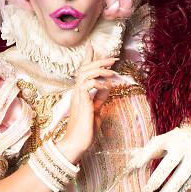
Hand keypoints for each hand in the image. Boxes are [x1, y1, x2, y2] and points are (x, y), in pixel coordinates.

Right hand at [56, 46, 115, 162]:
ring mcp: (78, 97)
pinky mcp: (82, 102)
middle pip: (85, 69)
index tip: (92, 47)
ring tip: (113, 72)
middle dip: (99, 61)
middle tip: (113, 58)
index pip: (83, 72)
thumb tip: (107, 87)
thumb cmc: (85, 131)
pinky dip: (98, 82)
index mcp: (80, 93)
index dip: (87, 59)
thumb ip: (100, 98)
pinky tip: (106, 85)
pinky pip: (87, 85)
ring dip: (101, 70)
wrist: (76, 144)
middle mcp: (77, 92)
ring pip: (86, 73)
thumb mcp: (96, 111)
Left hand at [127, 124, 190, 191]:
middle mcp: (183, 146)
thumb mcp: (169, 139)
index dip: (146, 154)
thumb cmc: (183, 140)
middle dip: (157, 178)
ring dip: (170, 190)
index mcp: (172, 137)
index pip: (157, 145)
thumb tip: (132, 158)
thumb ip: (152, 149)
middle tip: (146, 191)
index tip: (136, 165)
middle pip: (169, 164)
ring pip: (181, 177)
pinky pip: (189, 182)